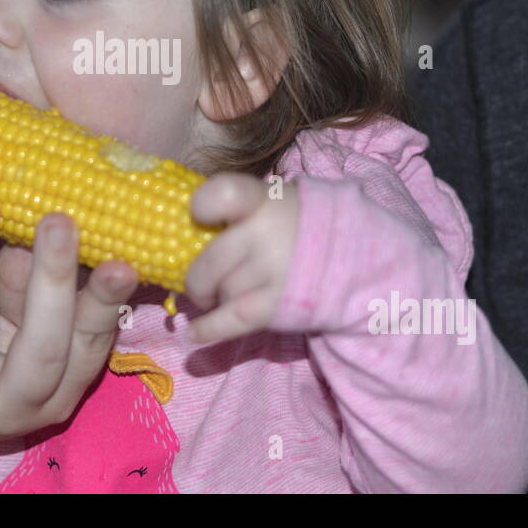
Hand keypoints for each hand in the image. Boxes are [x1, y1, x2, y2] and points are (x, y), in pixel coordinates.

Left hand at [0, 194, 139, 467]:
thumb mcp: (15, 330)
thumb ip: (31, 289)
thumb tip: (42, 224)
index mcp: (55, 393)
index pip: (87, 348)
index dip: (105, 307)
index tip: (123, 263)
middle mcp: (11, 406)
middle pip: (40, 348)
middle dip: (51, 280)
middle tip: (58, 220)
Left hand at [183, 173, 299, 343]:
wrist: (349, 255)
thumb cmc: (292, 225)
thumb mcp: (270, 202)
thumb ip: (234, 210)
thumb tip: (179, 225)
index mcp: (262, 200)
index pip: (224, 193)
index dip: (204, 205)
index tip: (198, 216)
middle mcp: (267, 233)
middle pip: (210, 260)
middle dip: (198, 278)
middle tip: (201, 284)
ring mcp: (274, 270)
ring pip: (222, 290)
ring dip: (215, 297)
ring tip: (220, 297)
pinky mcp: (278, 304)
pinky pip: (233, 320)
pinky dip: (209, 329)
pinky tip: (193, 334)